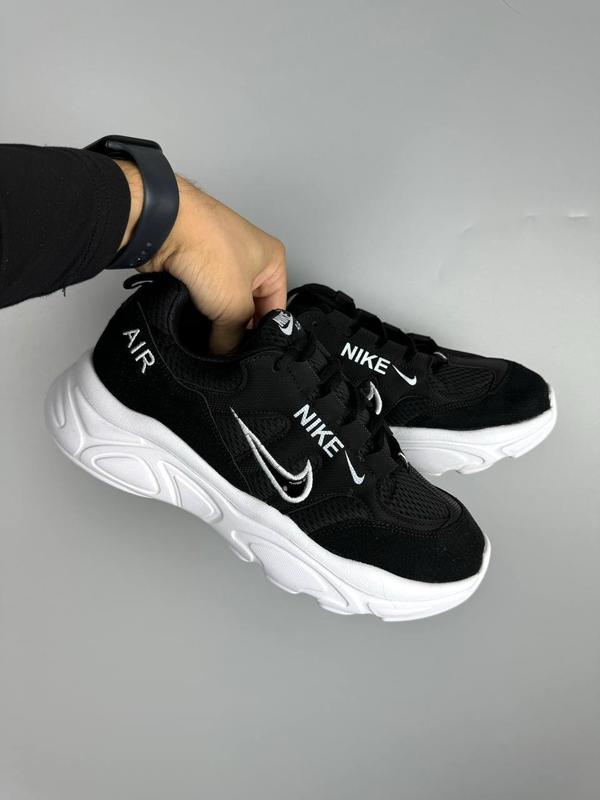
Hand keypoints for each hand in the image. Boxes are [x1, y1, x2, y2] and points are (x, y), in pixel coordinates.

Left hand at [116, 162, 286, 353]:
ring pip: (221, 305)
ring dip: (213, 321)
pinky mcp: (193, 266)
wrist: (161, 225)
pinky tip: (190, 321)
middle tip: (226, 349)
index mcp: (272, 260)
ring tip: (208, 336)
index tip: (248, 356)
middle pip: (248, 309)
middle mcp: (248, 258)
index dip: (263, 335)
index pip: (275, 309)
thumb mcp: (233, 305)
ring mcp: (218, 261)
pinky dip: (195, 310)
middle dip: (236, 329)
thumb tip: (226, 354)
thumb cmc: (206, 244)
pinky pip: (199, 298)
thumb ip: (234, 337)